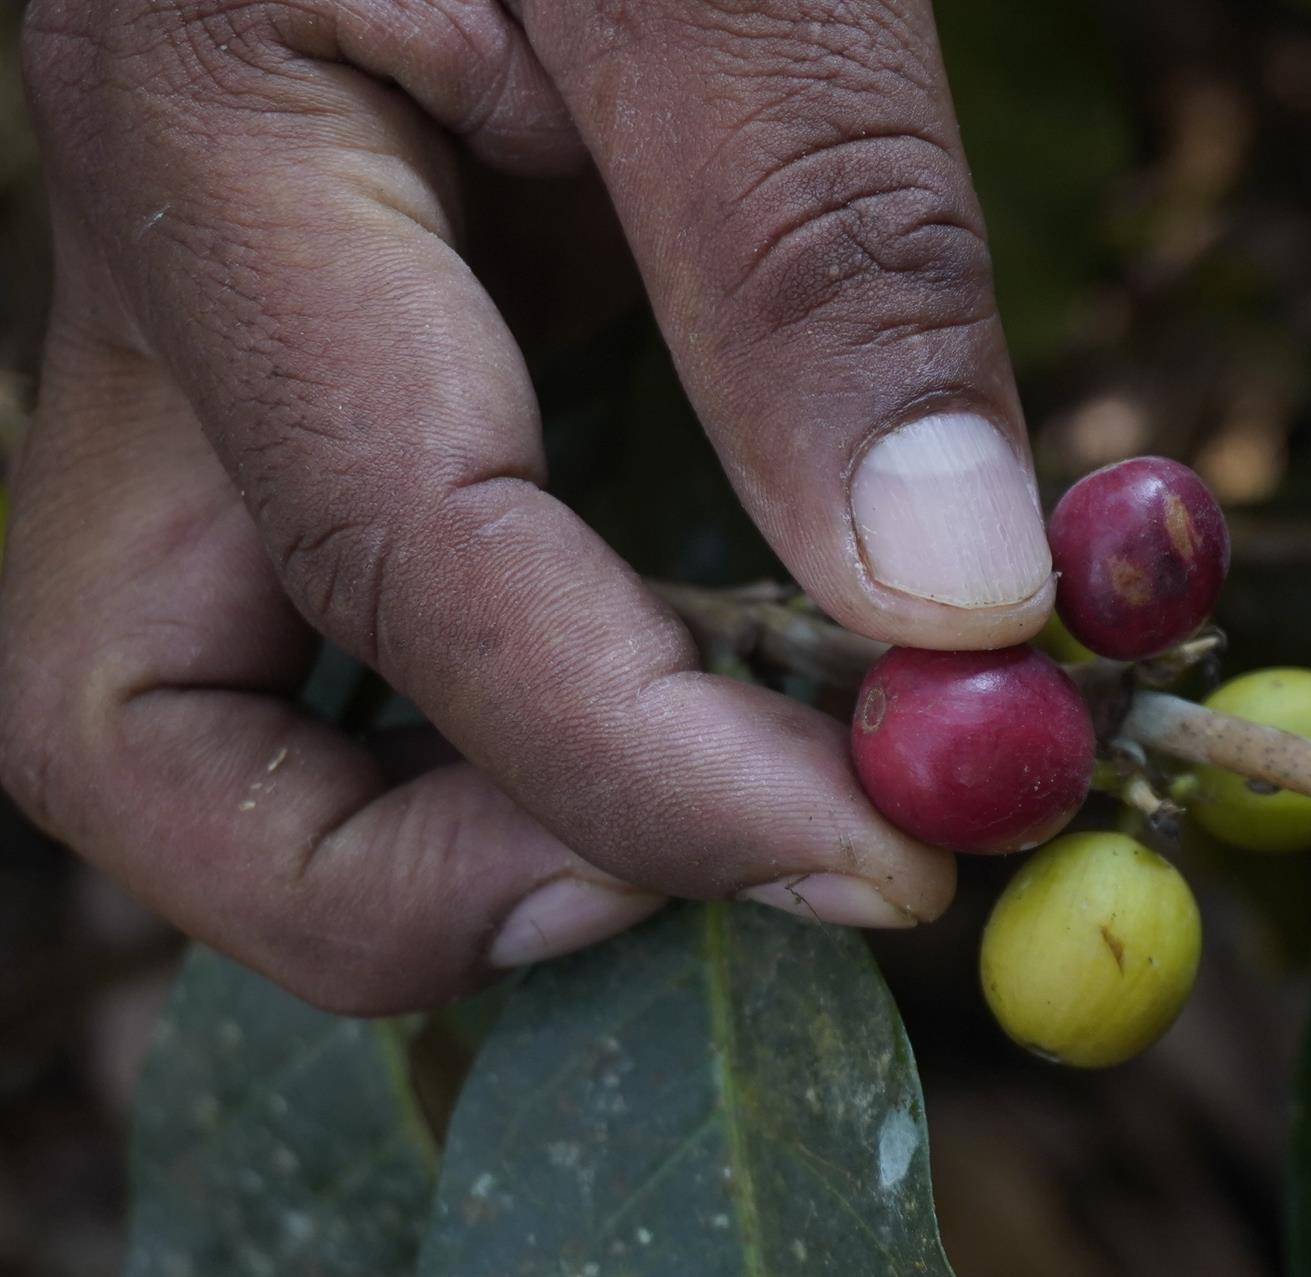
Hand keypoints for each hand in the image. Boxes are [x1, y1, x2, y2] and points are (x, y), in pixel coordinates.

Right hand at [0, 0, 1055, 1013]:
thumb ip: (824, 250)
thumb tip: (941, 602)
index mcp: (219, 161)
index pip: (406, 568)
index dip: (653, 769)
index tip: (897, 847)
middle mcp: (168, 308)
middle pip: (141, 738)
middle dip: (426, 881)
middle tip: (740, 859)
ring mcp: (230, 362)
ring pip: (220, 715)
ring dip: (463, 832)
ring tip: (736, 804)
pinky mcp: (341, 376)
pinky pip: (375, 624)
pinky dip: (535, 716)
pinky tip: (723, 687)